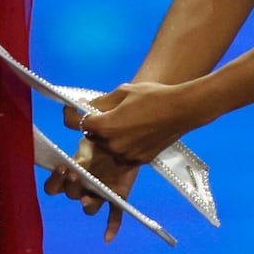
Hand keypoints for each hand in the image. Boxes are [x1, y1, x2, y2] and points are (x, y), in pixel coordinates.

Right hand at [43, 135, 139, 242]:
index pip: (54, 187)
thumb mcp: (87, 144)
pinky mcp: (117, 198)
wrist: (124, 143)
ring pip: (90, 208)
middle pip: (71, 195)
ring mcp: (100, 195)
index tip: (61, 168)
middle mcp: (83, 189)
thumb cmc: (100, 144)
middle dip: (71, 185)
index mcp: (71, 175)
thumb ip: (80, 153)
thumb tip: (73, 162)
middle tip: (74, 173)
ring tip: (86, 199)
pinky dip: (111, 227)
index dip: (54, 182)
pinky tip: (107, 239)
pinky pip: (115, 216)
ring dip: (88, 204)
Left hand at [65, 81, 201, 164]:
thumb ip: (99, 102)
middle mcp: (114, 145)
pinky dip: (121, 144)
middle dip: (93, 125)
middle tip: (100, 112)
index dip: (72, 115)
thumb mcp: (121, 92)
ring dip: (107, 136)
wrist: (182, 110)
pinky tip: (131, 131)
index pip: (78, 124)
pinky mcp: (140, 160)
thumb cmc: (151, 96)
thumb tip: (82, 105)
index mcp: (106, 127)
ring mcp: (128, 156)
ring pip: (106, 147)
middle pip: (92, 137)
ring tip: (120, 121)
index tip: (71, 108)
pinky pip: (122, 154)